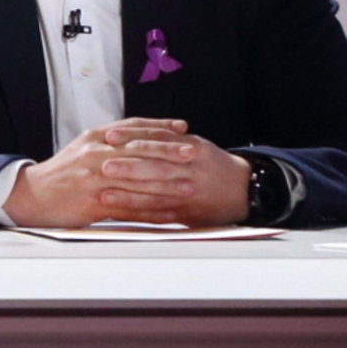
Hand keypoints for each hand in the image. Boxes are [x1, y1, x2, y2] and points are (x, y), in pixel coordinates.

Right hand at [1, 118, 250, 227]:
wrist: (33, 195)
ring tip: (189, 186)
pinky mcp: (95, 203)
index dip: (160, 127)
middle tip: (193, 153)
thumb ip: (111, 140)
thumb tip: (140, 134)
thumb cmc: (63, 172)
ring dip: (167, 184)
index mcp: (96, 138)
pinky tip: (168, 213)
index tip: (183, 128)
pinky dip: (151, 211)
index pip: (134, 128)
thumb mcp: (84, 146)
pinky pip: (129, 208)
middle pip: (140, 151)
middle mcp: (97, 154)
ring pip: (138, 181)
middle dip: (170, 152)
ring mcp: (96, 179)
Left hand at [97, 124, 251, 225]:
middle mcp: (191, 170)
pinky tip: (121, 213)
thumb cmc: (216, 166)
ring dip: (128, 194)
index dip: (133, 137)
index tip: (110, 136)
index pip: (159, 140)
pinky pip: (159, 214)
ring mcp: (188, 193)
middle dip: (128, 166)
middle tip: (103, 165)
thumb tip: (137, 134)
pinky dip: (138, 214)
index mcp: (193, 148)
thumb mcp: (198, 145)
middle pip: (156, 167)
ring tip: (104, 193)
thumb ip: (170, 140)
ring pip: (155, 193)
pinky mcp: (185, 213)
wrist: (243, 190)